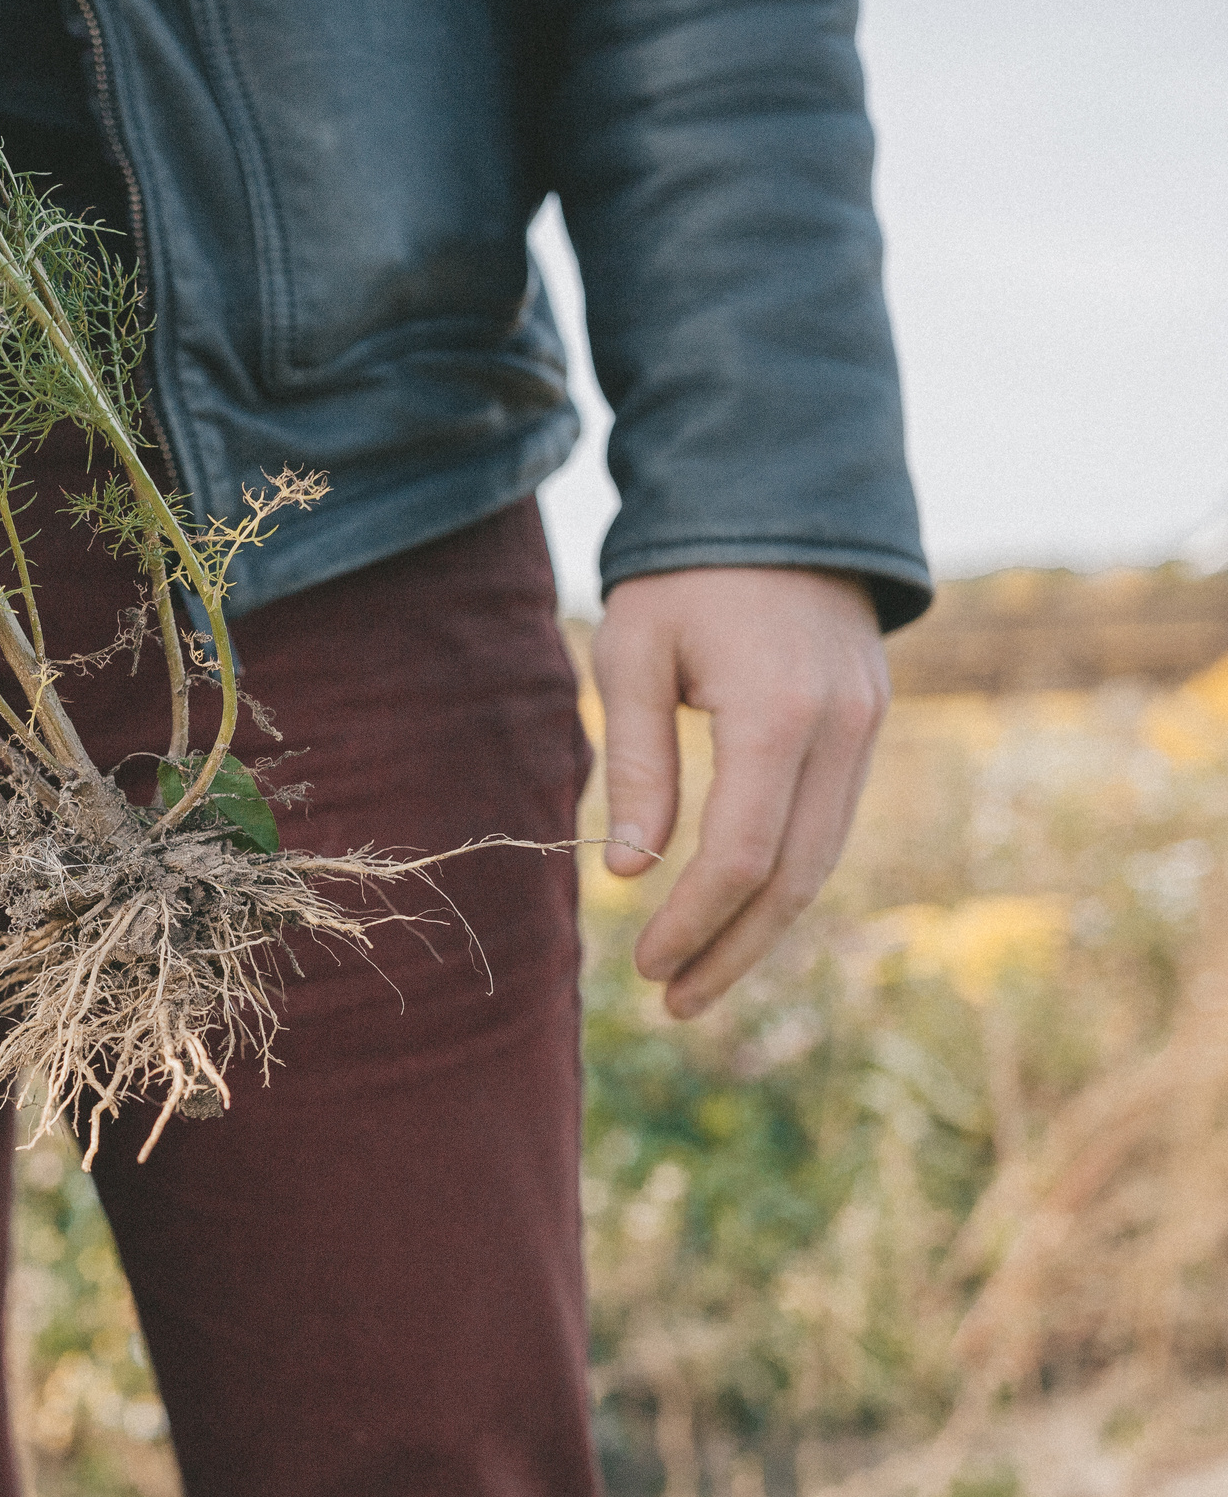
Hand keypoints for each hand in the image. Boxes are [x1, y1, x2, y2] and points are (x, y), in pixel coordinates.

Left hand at [592, 567, 888, 1018]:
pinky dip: (787, 877)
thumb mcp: (632, 655)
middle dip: (733, 950)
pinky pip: (831, 823)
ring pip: (823, 859)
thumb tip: (627, 871)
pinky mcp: (870, 725)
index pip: (738, 856)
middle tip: (675, 1001)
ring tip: (701, 978)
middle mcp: (841, 731)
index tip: (643, 964)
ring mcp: (868, 729)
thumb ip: (636, 765)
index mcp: (776, 715)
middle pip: (793, 878)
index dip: (691, 923)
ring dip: (764, 927)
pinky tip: (739, 912)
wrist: (774, 494)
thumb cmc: (683, 574)